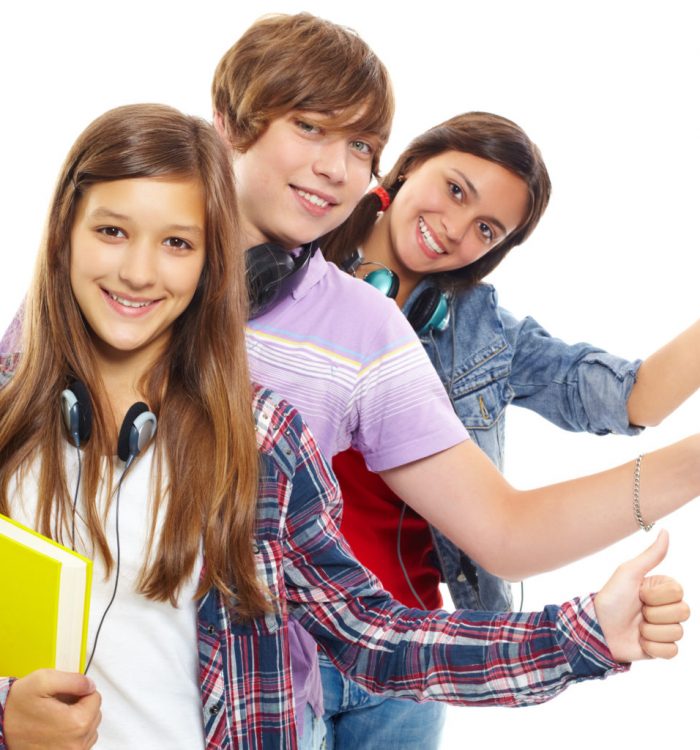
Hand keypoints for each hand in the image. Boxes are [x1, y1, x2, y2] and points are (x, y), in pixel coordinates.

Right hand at [3, 669, 100, 748]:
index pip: (96, 697)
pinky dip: (72, 733)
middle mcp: (77, 743)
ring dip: (77, 720)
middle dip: (80, 706)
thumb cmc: (18, 709)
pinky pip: (81, 742)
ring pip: (89, 728)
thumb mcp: (42, 680)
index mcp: (76, 723)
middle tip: (58, 706)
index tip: (65, 695)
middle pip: (94, 713)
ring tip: (54, 718)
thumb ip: (73, 679)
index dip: (80, 691)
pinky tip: (55, 730)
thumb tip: (90, 685)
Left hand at [593, 529, 689, 662]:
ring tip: (636, 627)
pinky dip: (653, 648)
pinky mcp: (662, 649)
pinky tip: (640, 641)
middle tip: (638, 612)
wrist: (598, 628)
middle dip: (654, 614)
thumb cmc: (612, 598)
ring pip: (677, 633)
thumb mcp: (629, 573)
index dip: (656, 596)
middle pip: (683, 613)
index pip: (679, 592)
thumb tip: (665, 531)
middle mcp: (667, 607)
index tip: (639, 594)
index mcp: (662, 589)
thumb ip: (651, 555)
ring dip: (651, 631)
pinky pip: (672, 652)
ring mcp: (666, 628)